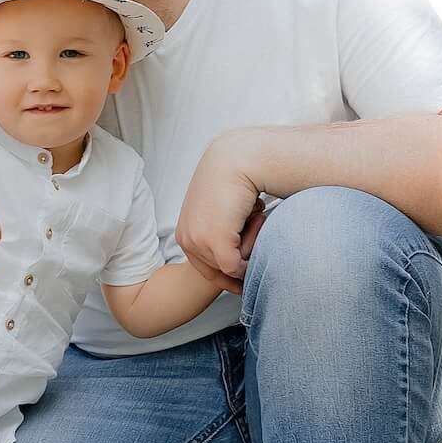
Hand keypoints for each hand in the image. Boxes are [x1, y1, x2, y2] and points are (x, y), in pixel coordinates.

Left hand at [175, 131, 265, 293]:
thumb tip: (233, 260)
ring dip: (249, 246)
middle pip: (219, 271)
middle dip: (241, 257)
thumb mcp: (220, 211)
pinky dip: (252, 250)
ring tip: (254, 215)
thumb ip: (221, 232)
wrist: (236, 159)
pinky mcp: (214, 240)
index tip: (243, 283)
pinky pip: (236, 266)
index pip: (204, 269)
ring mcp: (198, 241)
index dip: (226, 278)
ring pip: (230, 268)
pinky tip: (257, 219)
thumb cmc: (233, 182)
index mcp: (184, 233)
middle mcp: (186, 239)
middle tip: (255, 225)